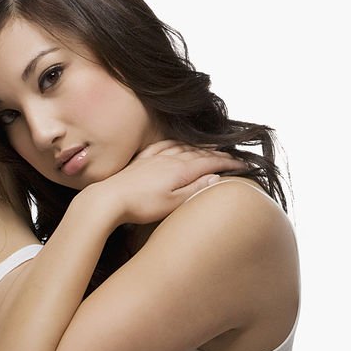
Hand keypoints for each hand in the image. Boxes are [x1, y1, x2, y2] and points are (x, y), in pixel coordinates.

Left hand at [81, 140, 241, 224]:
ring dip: (198, 147)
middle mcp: (169, 159)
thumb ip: (195, 189)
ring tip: (209, 148)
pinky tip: (175, 145)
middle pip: (198, 153)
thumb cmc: (141, 206)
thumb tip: (216, 178)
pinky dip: (175, 144)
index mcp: (180, 170)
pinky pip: (162, 147)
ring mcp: (154, 158)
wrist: (108, 199)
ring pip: (182, 147)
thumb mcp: (172, 203)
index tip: (242, 165)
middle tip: (231, 156)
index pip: (210, 163)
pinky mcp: (140, 162)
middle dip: (217, 154)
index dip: (228, 163)